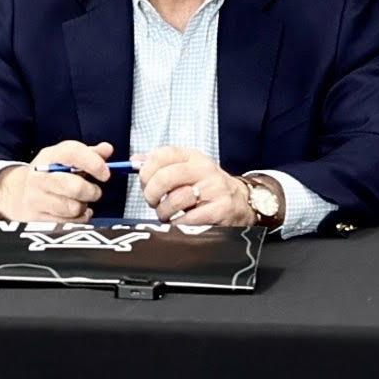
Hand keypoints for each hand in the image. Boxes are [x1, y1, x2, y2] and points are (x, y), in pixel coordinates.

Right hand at [0, 142, 111, 223]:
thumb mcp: (64, 159)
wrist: (15, 193)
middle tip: (94, 191)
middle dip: (91, 191)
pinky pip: (68, 222)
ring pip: (72, 208)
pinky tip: (75, 212)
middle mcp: (40, 176)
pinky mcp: (37, 218)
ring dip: (83, 206)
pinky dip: (78, 218)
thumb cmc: (49, 174)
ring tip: (80, 201)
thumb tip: (107, 149)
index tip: (105, 174)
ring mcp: (36, 198)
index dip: (93, 163)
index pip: (72, 153)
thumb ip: (89, 153)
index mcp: (49, 156)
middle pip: (74, 187)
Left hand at [134, 147, 269, 231]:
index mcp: (193, 157)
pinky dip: (177, 224)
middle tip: (153, 201)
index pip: (163, 154)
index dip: (147, 170)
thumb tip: (135, 161)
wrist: (242, 202)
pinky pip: (188, 219)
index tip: (145, 181)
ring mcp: (214, 189)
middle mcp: (204, 170)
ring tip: (167, 214)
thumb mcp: (188, 170)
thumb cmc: (209, 188)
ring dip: (164, 212)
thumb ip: (161, 166)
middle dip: (151, 193)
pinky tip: (178, 223)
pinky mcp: (219, 209)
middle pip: (165, 177)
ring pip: (175, 200)